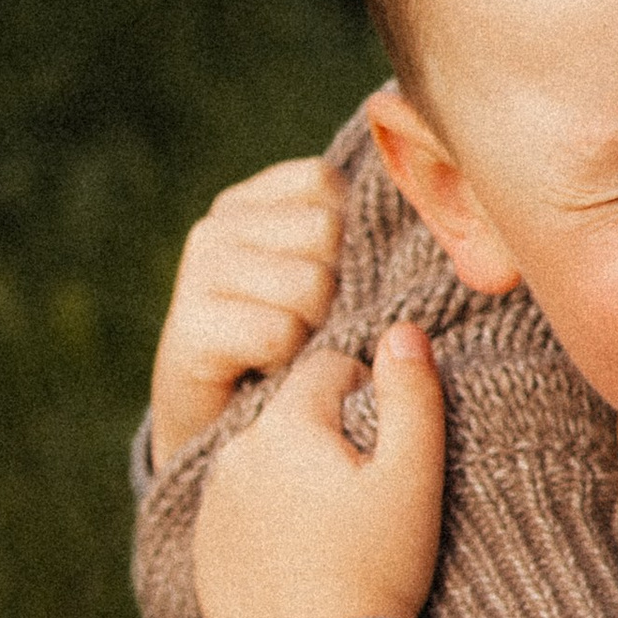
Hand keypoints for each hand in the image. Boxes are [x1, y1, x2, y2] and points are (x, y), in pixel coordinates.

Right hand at [150, 157, 344, 464]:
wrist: (224, 436)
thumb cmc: (293, 349)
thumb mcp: (324, 278)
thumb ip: (352, 234)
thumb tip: (427, 203)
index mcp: (250, 202)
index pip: (324, 182)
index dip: (349, 236)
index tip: (332, 281)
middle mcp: (217, 226)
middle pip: (326, 230)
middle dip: (337, 288)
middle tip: (314, 326)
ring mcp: (198, 273)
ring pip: (309, 282)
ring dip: (316, 329)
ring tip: (296, 349)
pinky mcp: (190, 328)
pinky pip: (278, 332)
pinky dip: (290, 362)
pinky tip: (273, 371)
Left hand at [192, 327, 442, 617]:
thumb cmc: (379, 572)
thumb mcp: (414, 479)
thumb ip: (413, 393)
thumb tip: (403, 328)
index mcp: (284, 425)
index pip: (329, 367)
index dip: (370, 395)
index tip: (389, 449)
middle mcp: (234, 454)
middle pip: (292, 414)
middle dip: (328, 435)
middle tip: (367, 496)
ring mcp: (211, 506)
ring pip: (263, 462)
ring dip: (294, 477)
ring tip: (336, 533)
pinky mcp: (203, 552)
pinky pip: (239, 513)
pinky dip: (267, 523)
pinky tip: (302, 561)